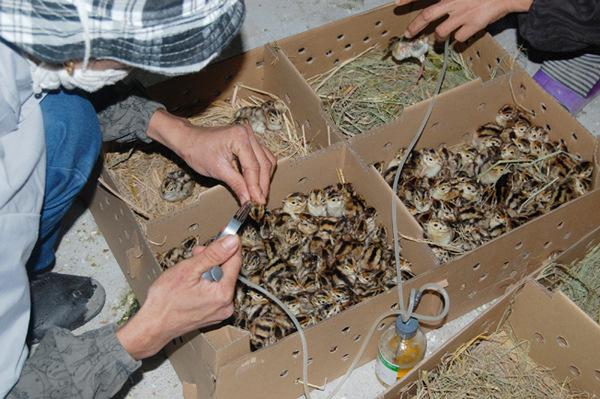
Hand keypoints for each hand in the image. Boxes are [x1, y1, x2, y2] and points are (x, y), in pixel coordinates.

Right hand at [116, 235, 241, 359]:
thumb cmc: (165, 301)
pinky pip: (214, 292)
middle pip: (227, 271)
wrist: (152, 326)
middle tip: (196, 254)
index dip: (228, 245)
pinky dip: (205, 284)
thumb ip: (214, 254)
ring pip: (220, 281)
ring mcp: (220, 311)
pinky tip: (191, 284)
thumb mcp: (189, 270)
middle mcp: (226, 305)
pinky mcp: (213, 314)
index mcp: (223, 294)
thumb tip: (232, 242)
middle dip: (212, 259)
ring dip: (207, 271)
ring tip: (189, 271)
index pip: (235, 261)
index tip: (224, 234)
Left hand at [147, 109, 275, 203]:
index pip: (253, 167)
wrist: (189, 140)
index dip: (256, 187)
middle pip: (264, 163)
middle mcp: (248, 133)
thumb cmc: (197, 151)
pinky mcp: (250, 141)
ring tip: (259, 195)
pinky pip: (262, 157)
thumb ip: (237, 185)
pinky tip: (257, 183)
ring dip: (264, 178)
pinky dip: (261, 171)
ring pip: (267, 160)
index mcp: (239, 137)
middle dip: (262, 185)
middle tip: (260, 202)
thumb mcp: (217, 171)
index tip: (258, 202)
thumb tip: (249, 200)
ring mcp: (250, 135)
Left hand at [395, 0, 532, 41]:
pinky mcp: (472, 27)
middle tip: (408, 33)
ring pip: (440, 32)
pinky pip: (458, 38)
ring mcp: (461, 16)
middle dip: (414, 27)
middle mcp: (452, 2)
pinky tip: (461, 36)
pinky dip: (457, 40)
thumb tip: (442, 7)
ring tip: (440, 36)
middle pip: (426, 16)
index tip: (396, 3)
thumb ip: (451, 0)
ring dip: (438, 36)